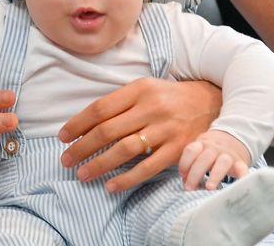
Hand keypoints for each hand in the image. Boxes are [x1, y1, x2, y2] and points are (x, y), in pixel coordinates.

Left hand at [58, 78, 219, 191]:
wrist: (211, 102)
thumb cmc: (169, 97)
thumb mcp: (145, 88)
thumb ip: (120, 103)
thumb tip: (86, 124)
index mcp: (140, 89)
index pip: (101, 108)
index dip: (78, 124)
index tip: (63, 137)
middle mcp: (152, 108)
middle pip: (108, 130)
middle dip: (82, 147)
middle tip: (66, 160)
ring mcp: (166, 129)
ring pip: (125, 150)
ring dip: (99, 164)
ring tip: (82, 174)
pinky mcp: (179, 149)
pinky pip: (148, 167)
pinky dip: (127, 178)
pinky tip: (111, 185)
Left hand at [178, 130, 250, 190]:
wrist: (233, 140)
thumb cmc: (210, 152)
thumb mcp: (200, 152)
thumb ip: (192, 165)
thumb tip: (186, 183)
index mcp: (202, 145)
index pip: (192, 150)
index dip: (185, 163)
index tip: (182, 175)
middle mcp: (215, 148)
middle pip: (204, 158)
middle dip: (195, 174)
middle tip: (189, 188)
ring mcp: (229, 155)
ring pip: (222, 162)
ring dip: (215, 175)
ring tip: (209, 188)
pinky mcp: (240, 163)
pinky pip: (242, 168)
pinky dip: (242, 176)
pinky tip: (238, 184)